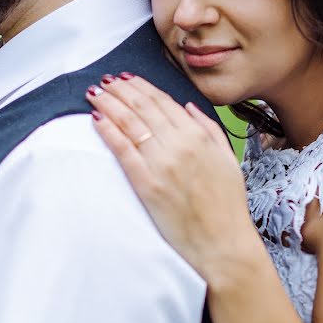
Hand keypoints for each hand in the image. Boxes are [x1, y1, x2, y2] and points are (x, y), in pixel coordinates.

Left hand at [86, 74, 260, 283]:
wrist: (222, 244)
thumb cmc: (227, 204)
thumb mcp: (227, 158)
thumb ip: (209, 128)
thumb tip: (188, 107)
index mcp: (199, 135)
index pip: (162, 101)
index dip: (141, 86)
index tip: (127, 79)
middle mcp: (179, 144)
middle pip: (142, 107)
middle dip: (120, 90)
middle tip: (104, 80)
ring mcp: (161, 163)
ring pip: (129, 123)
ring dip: (109, 104)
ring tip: (95, 93)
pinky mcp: (146, 184)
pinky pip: (122, 149)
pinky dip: (108, 131)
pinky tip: (96, 119)